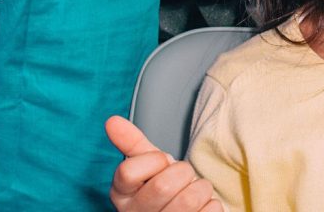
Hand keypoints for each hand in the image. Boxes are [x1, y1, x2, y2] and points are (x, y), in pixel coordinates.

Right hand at [106, 116, 221, 211]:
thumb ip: (131, 142)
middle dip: (182, 172)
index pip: (128, 171)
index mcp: (122, 195)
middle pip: (161, 186)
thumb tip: (112, 120)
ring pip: (188, 200)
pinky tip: (201, 208)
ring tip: (194, 191)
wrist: (182, 211)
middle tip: (183, 176)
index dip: (153, 161)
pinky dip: (211, 204)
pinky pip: (209, 211)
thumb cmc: (163, 186)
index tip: (162, 162)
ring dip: (200, 188)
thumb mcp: (147, 163)